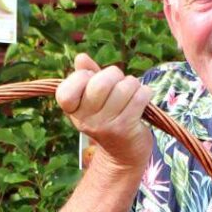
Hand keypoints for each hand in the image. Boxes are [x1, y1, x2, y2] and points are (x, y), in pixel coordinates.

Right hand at [56, 54, 152, 171]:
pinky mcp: (126, 128)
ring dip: (133, 84)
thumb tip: (81, 57)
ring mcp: (106, 125)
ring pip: (124, 87)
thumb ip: (86, 76)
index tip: (91, 80)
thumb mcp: (92, 99)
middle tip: (119, 83)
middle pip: (101, 83)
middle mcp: (86, 120)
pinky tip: (143, 99)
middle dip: (115, 75)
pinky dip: (145, 93)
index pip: (66, 90)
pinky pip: (140, 97)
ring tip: (131, 92)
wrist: (123, 154)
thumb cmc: (108, 117)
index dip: (82, 77)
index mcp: (73, 111)